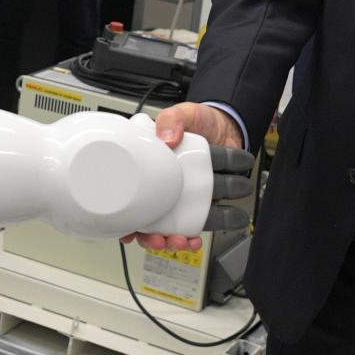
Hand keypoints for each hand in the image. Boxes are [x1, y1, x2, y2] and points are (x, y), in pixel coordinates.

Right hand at [122, 102, 246, 251]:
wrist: (230, 127)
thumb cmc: (201, 120)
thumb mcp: (182, 113)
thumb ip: (172, 120)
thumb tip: (166, 139)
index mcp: (151, 165)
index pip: (130, 191)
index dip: (124, 215)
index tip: (127, 231)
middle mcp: (163, 184)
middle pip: (147, 217)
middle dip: (149, 236)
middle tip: (157, 239)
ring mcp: (182, 195)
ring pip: (170, 226)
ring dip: (173, 240)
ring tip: (181, 241)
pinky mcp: (203, 202)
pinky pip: (198, 223)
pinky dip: (197, 234)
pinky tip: (197, 238)